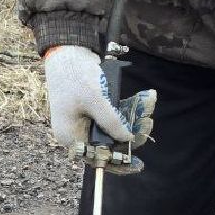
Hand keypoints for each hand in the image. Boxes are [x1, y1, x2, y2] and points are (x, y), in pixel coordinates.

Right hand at [43, 46, 156, 170]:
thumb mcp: (96, 99)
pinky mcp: (92, 108)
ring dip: (131, 119)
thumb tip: (128, 140)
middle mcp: (77, 132)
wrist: (67, 50)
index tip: (137, 165)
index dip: (118, 162)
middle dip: (129, 134)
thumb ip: (111, 122)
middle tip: (147, 124)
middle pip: (107, 144)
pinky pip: (111, 115)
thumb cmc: (76, 75)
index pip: (96, 158)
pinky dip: (126, 109)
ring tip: (148, 107)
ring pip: (112, 128)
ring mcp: (84, 120)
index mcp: (71, 136)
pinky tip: (142, 100)